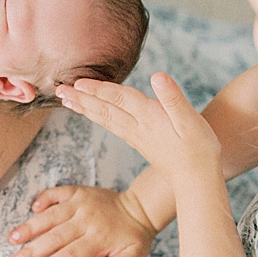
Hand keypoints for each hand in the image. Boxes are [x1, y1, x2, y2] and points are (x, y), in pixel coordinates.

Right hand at [7, 184, 157, 256]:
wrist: (140, 207)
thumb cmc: (134, 237)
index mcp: (98, 239)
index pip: (69, 255)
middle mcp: (86, 220)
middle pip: (54, 237)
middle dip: (32, 250)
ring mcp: (80, 203)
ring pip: (51, 216)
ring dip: (31, 226)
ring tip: (13, 237)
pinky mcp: (78, 191)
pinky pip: (57, 193)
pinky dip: (44, 198)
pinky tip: (32, 208)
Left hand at [57, 73, 221, 187]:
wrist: (196, 180)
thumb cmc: (199, 149)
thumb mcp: (191, 120)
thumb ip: (173, 98)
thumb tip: (158, 76)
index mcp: (149, 116)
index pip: (119, 98)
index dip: (99, 89)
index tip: (77, 82)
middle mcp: (138, 125)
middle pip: (104, 108)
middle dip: (81, 98)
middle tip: (58, 90)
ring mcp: (136, 135)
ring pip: (105, 118)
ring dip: (84, 108)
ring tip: (66, 101)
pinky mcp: (139, 141)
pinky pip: (112, 125)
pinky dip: (98, 117)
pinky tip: (93, 113)